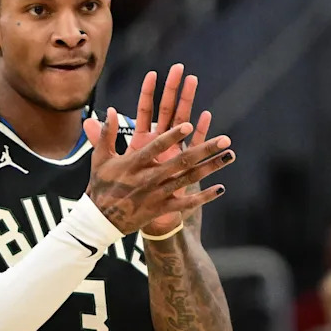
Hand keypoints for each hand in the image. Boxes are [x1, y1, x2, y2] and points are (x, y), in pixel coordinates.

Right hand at [84, 107, 230, 233]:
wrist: (101, 220)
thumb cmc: (101, 185)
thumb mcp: (100, 158)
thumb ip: (106, 133)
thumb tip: (108, 110)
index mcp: (134, 163)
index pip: (156, 147)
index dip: (172, 136)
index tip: (189, 124)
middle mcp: (149, 178)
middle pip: (181, 162)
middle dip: (205, 150)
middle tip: (225, 140)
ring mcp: (157, 194)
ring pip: (188, 179)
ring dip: (211, 168)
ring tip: (229, 156)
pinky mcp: (162, 208)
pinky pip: (186, 203)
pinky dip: (203, 197)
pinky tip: (220, 189)